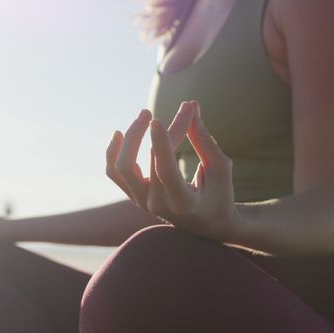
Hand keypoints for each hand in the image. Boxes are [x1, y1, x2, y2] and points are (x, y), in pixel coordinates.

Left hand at [106, 101, 236, 241]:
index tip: (157, 120)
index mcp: (183, 203)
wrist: (207, 224)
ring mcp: (142, 202)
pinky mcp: (134, 195)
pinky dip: (113, 152)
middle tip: (157, 113)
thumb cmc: (219, 194)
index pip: (166, 172)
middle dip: (154, 134)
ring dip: (129, 139)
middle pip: (144, 164)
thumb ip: (204, 140)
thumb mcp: (220, 169)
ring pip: (122, 168)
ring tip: (143, 115)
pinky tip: (120, 133)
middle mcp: (157, 206)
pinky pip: (115, 173)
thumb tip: (191, 106)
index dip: (161, 145)